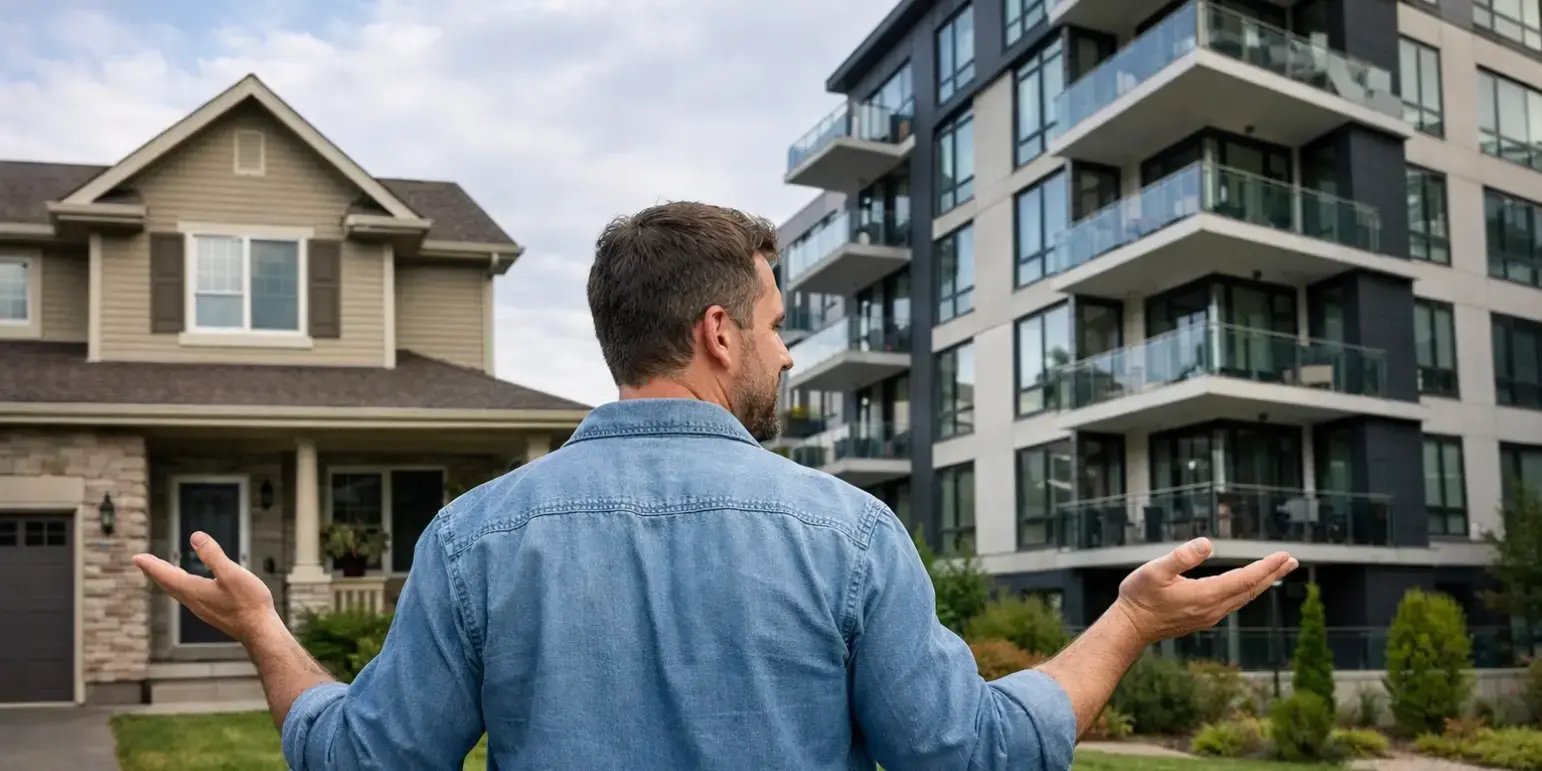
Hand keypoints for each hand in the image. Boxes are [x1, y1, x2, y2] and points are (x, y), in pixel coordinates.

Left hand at [133, 532, 280, 643]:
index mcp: (194, 590)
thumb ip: (213, 555)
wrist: (258, 630)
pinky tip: (189, 585)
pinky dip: (180, 585)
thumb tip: (195, 537)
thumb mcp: (231, 573)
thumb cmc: (248, 603)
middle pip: (168, 583)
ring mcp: (202, 608)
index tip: (136, 558)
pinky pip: (187, 595)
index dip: (151, 565)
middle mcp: (193, 601)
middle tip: (143, 562)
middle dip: (155, 571)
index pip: (166, 575)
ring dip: (167, 578)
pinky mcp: (211, 611)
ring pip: (177, 590)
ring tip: (162, 570)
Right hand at [1113, 537, 1297, 645]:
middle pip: (1251, 590)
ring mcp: (1210, 615)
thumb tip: (1208, 544)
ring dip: (1263, 583)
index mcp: (1206, 595)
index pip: (1245, 579)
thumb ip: (1181, 556)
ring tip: (1277, 570)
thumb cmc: (1140, 596)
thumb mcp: (1155, 570)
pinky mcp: (1204, 617)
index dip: (1266, 567)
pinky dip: (1248, 591)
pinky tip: (1249, 586)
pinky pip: (1234, 602)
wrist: (1131, 627)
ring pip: (1244, 597)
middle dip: (1272, 574)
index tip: (1283, 556)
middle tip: (1291, 561)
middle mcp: (1213, 608)